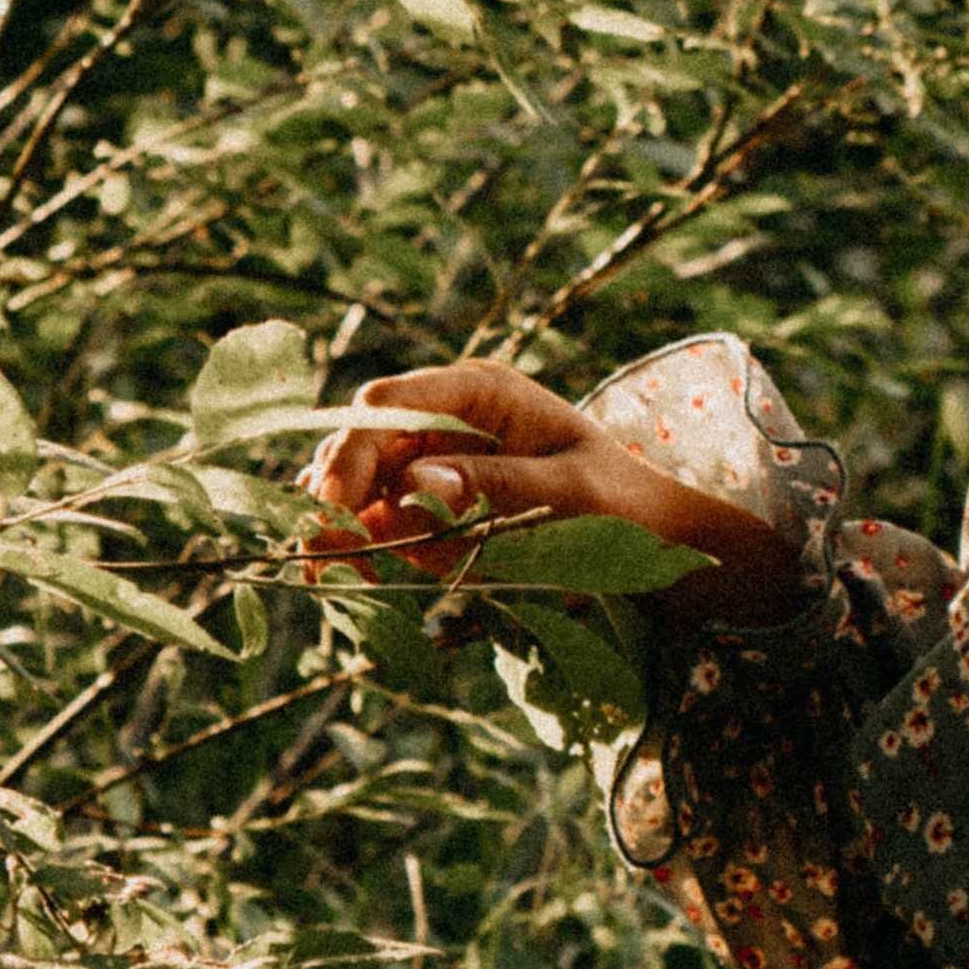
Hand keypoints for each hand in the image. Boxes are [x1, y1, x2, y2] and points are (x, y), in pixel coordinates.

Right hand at [302, 357, 799, 622]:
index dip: (353, 448)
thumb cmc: (620, 504)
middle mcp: (448, 419)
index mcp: (481, 392)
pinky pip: (382, 520)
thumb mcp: (569, 493)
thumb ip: (493, 485)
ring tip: (348, 575)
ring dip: (351, 528)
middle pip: (363, 443)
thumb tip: (414, 480)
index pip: (391, 402)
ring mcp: (435, 461)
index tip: (334, 505)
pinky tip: (369, 574)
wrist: (646, 542)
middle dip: (340, 496)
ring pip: (362, 486)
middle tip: (323, 556)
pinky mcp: (433, 504)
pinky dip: (370, 547)